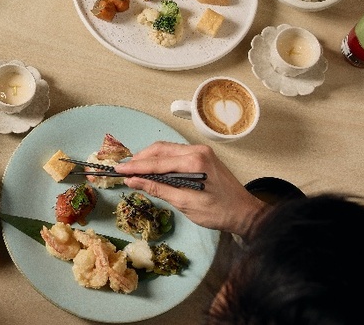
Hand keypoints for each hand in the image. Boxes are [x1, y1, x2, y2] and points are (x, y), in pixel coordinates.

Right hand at [114, 142, 267, 236]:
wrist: (245, 213)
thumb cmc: (218, 212)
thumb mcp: (185, 204)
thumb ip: (158, 189)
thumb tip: (133, 181)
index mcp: (194, 161)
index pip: (157, 162)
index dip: (135, 167)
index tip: (118, 170)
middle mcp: (197, 150)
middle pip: (160, 149)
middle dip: (140, 159)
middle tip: (124, 169)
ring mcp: (201, 151)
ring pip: (167, 149)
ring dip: (149, 158)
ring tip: (134, 169)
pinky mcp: (202, 155)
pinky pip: (175, 153)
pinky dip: (161, 160)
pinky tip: (153, 169)